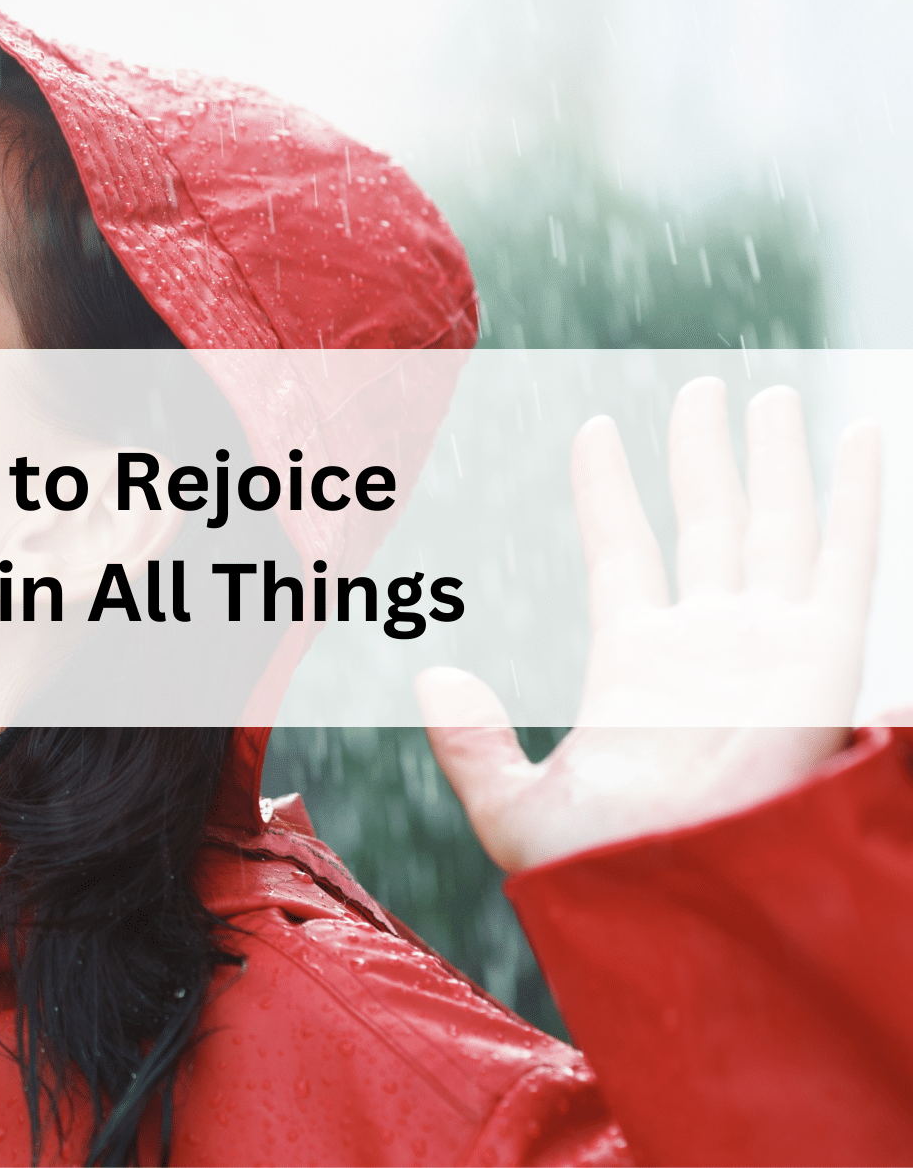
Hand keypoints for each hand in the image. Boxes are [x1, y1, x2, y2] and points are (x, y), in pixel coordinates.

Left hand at [417, 378, 881, 871]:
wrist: (682, 904)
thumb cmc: (606, 874)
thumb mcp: (515, 809)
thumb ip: (469, 744)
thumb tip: (431, 675)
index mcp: (635, 667)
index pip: (622, 551)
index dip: (608, 490)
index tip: (594, 430)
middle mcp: (708, 647)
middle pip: (707, 524)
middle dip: (703, 456)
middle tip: (703, 388)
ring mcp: (769, 648)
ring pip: (774, 526)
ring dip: (771, 459)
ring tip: (763, 393)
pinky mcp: (824, 659)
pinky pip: (845, 560)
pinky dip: (857, 495)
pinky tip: (860, 436)